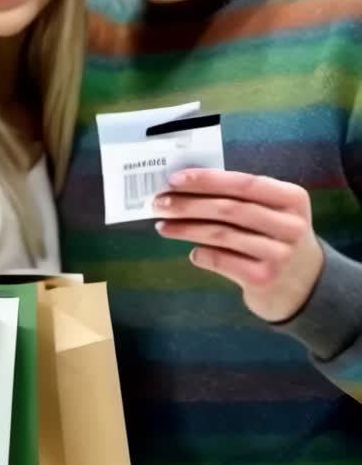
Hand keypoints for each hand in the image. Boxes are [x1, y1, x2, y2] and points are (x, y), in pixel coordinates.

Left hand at [153, 169, 323, 322]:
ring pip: (221, 234)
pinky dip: (201, 254)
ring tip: (163, 225)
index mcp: (292, 198)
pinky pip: (221, 260)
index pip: (244, 183)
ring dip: (186, 228)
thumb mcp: (274, 211)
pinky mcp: (264, 279)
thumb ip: (241, 197)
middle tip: (160, 202)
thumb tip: (186, 185)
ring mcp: (278, 254)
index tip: (175, 179)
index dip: (208, 179)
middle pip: (229, 208)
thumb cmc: (277, 237)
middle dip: (189, 204)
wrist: (305, 286)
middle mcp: (289, 225)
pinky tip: (191, 252)